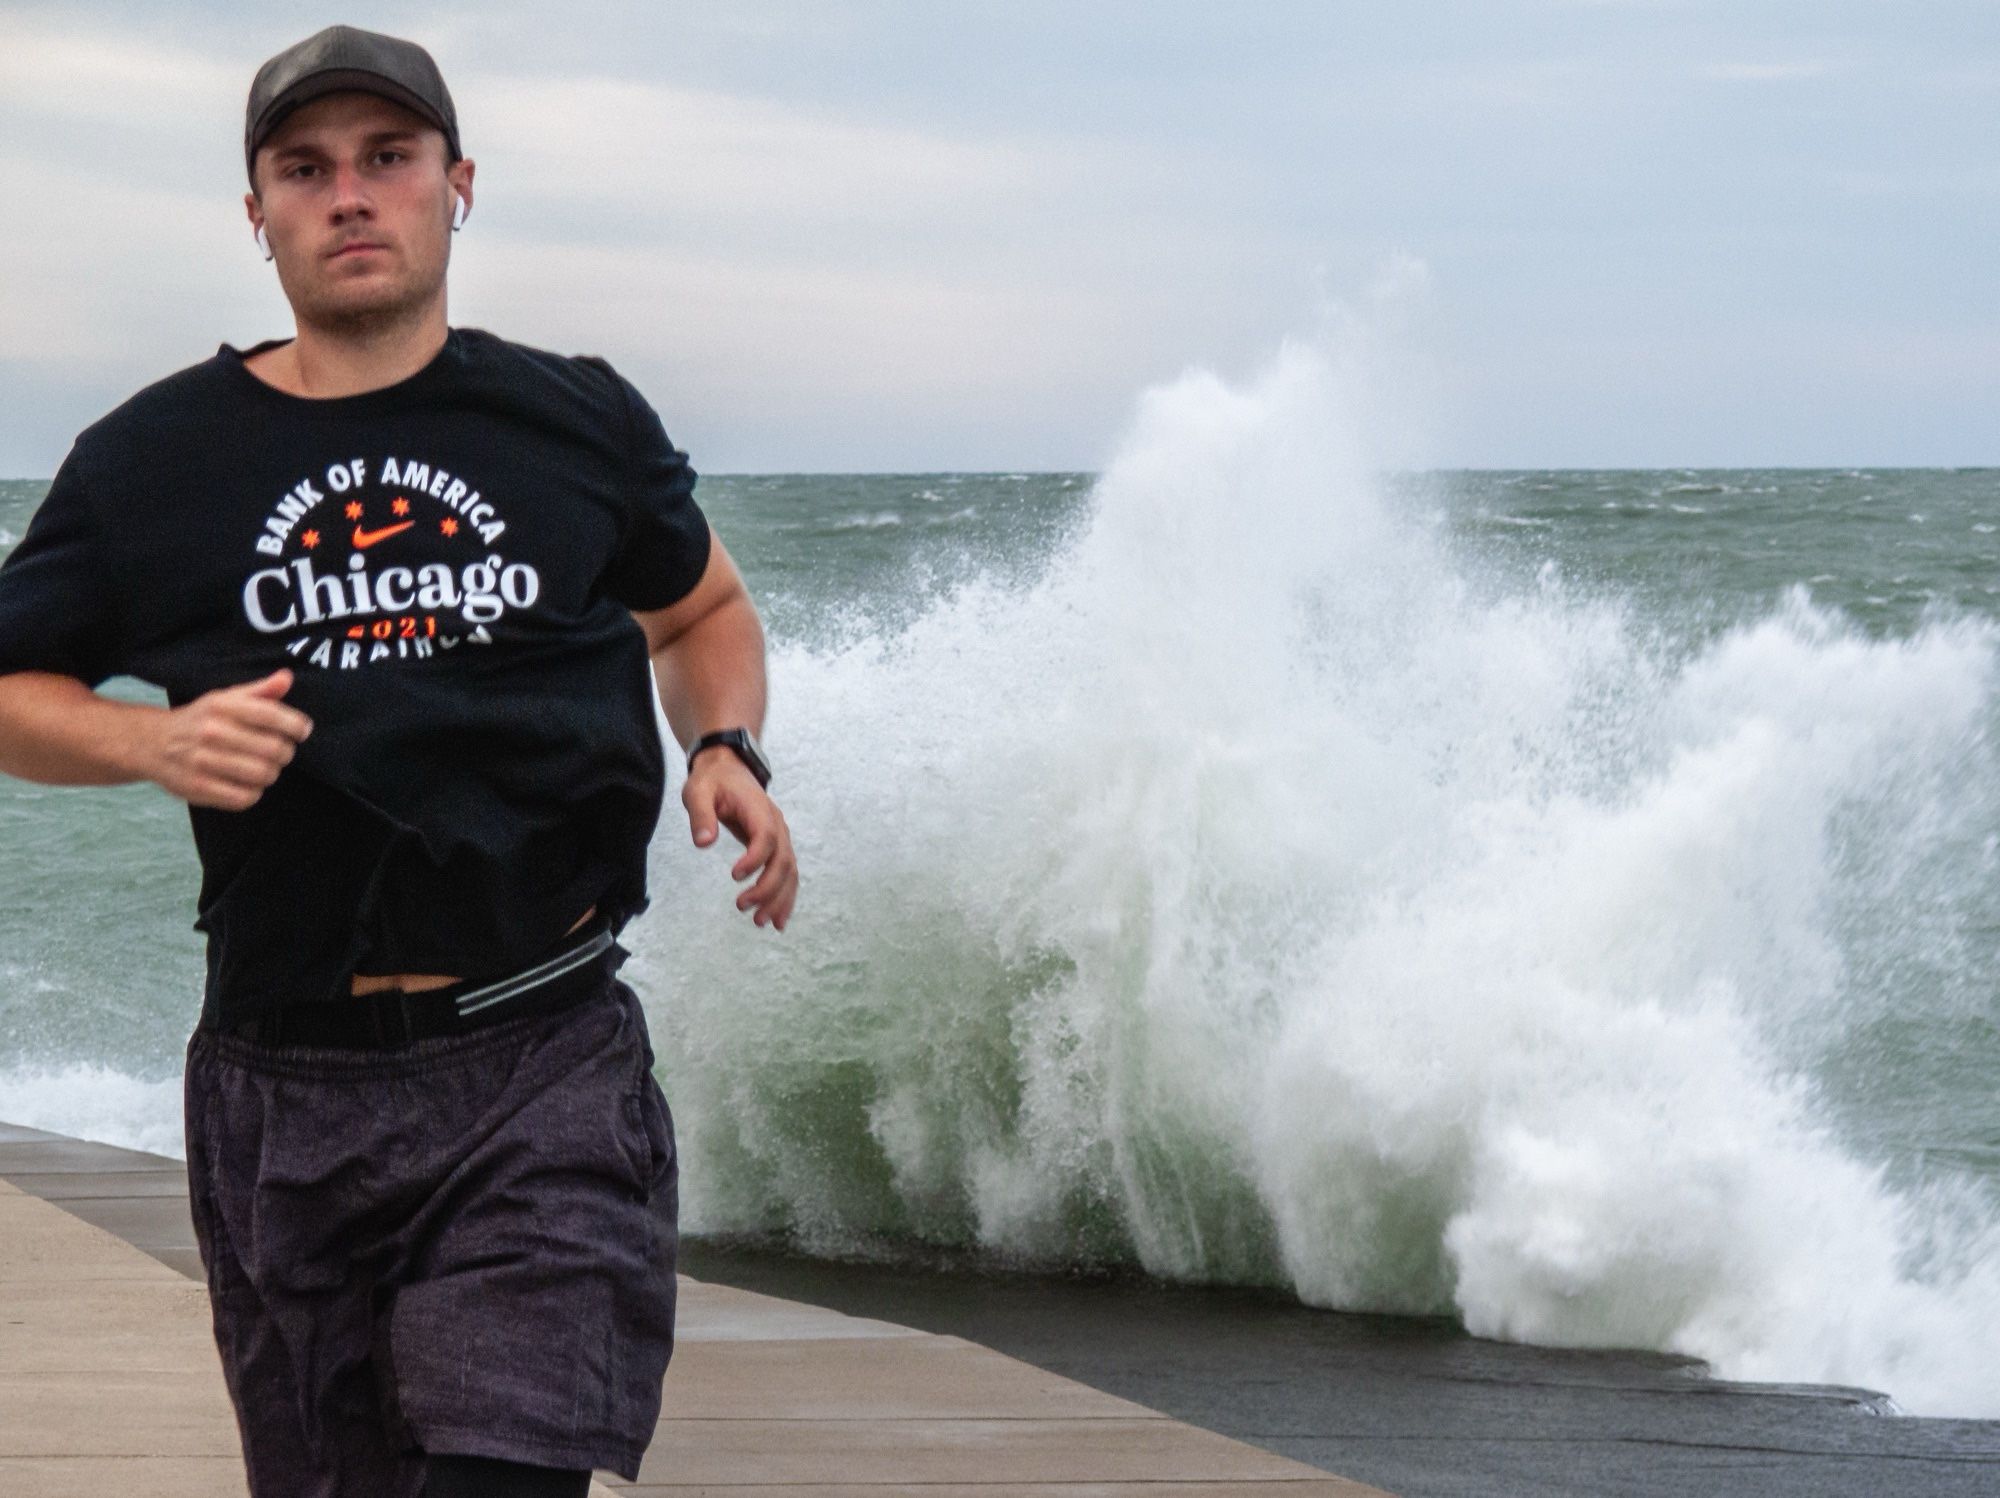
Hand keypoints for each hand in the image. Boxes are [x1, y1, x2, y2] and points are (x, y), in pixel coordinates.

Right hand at [146, 668, 312, 810]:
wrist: (150, 743)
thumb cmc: (200, 720)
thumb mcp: (225, 698)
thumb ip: (259, 690)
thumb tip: (286, 677)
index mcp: (220, 706)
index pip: (270, 715)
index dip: (295, 725)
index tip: (302, 731)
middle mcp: (210, 731)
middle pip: (273, 749)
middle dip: (285, 752)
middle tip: (281, 752)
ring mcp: (202, 761)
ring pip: (262, 774)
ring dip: (271, 773)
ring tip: (265, 767)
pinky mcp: (197, 788)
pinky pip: (244, 798)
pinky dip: (253, 793)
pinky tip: (247, 784)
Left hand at [682, 748, 796, 929]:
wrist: (729, 768)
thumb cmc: (713, 781)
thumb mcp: (698, 792)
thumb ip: (701, 816)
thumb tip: (703, 843)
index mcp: (758, 810)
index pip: (765, 837)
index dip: (755, 859)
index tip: (734, 876)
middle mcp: (776, 825)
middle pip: (783, 860)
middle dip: (767, 888)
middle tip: (743, 907)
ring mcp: (780, 836)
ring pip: (789, 871)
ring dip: (779, 898)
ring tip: (762, 923)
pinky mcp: (777, 846)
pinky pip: (787, 873)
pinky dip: (785, 896)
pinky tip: (777, 919)